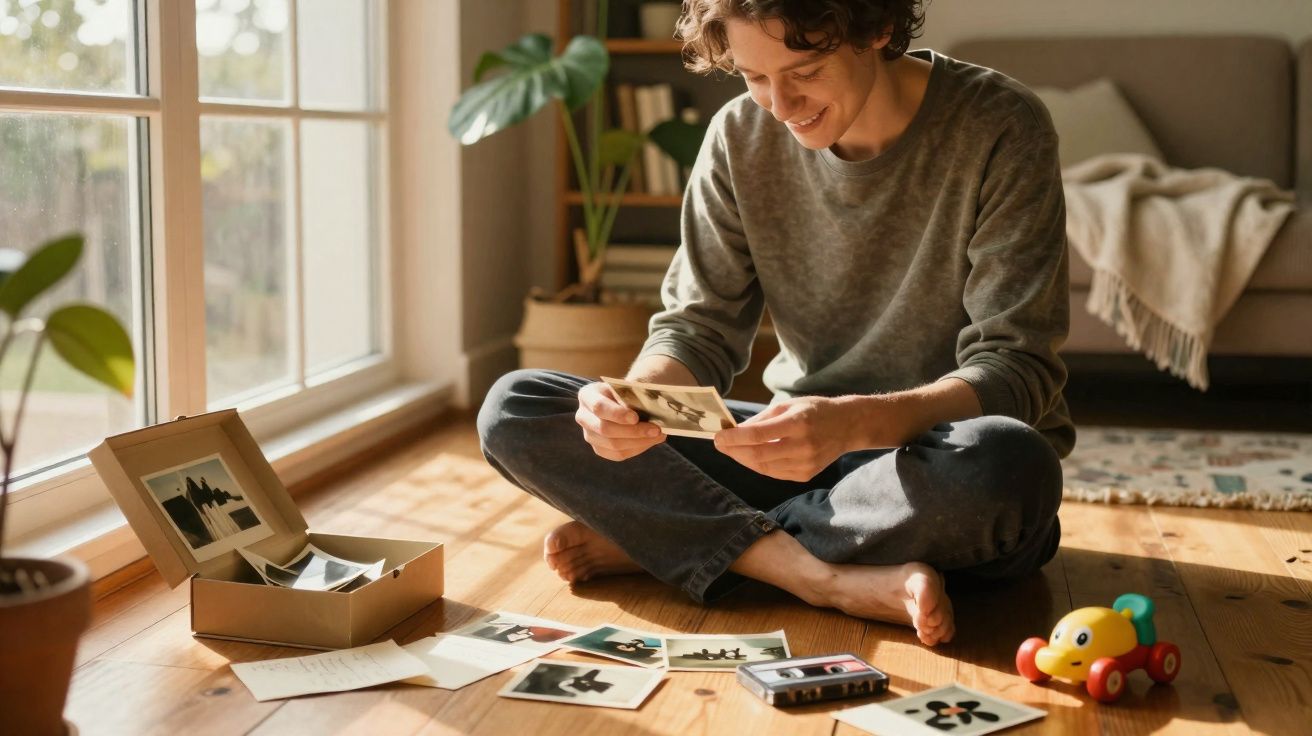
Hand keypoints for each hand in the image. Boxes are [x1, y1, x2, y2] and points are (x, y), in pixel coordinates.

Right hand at [575, 381, 665, 460]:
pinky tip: (650, 441)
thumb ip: (632, 396)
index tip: (636, 417)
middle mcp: (583, 416)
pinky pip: (618, 454)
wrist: (620, 401)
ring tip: (658, 435)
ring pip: (613, 445)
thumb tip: (651, 410)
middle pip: (605, 429)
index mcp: (587, 396)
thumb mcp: (625, 387)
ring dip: (639, 442)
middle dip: (633, 431)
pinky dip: (637, 449)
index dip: (617, 414)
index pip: (599, 407)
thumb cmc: (624, 391)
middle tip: (656, 429)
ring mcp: (589, 435)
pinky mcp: (599, 449)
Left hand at [713, 396, 855, 480]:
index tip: (718, 436)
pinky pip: (774, 473)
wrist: (847, 426)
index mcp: (798, 423)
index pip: (757, 435)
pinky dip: (758, 466)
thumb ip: (761, 419)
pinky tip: (749, 457)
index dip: (734, 438)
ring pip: (763, 467)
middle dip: (733, 450)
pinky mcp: (806, 475)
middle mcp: (803, 446)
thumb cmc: (815, 410)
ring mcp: (805, 464)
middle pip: (757, 454)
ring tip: (731, 451)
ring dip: (743, 459)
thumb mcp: (788, 405)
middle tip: (720, 445)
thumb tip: (735, 431)